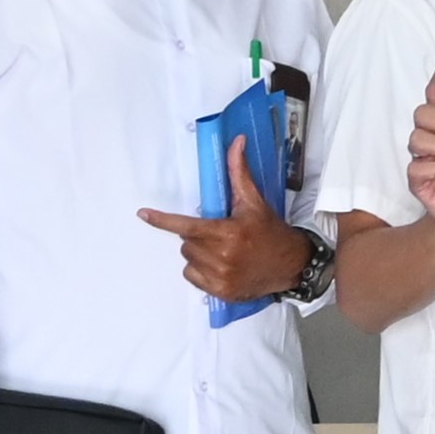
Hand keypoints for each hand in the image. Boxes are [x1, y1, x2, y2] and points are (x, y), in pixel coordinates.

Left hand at [139, 143, 314, 302]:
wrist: (291, 264)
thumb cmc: (270, 232)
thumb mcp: (254, 202)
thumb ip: (239, 172)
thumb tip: (236, 142)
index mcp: (229, 233)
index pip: (187, 226)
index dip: (162, 220)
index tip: (143, 214)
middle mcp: (223, 257)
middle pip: (186, 242)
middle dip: (196, 236)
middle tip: (219, 234)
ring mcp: (221, 277)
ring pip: (188, 260)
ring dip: (198, 253)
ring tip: (222, 251)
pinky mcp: (221, 291)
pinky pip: (192, 277)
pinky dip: (200, 271)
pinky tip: (220, 266)